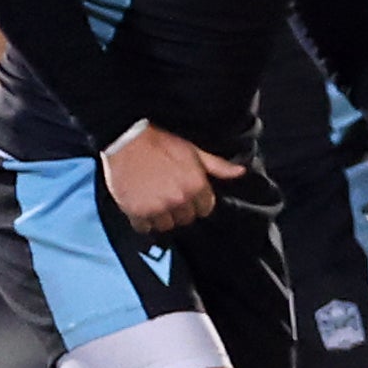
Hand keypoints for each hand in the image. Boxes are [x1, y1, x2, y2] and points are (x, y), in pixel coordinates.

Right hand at [101, 122, 241, 233]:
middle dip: (180, 211)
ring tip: (154, 202)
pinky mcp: (136, 212)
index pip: (205, 209)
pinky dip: (142, 221)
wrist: (126, 140)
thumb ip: (217, 166)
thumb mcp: (194, 151)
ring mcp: (157, 207)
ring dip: (161, 218)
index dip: (197, 203)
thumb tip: (241, 172)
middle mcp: (179, 200)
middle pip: (186, 219)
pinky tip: (140, 208)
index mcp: (196, 186)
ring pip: (166, 225)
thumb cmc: (161, 143)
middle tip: (168, 197)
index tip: (187, 196)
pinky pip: (143, 228)